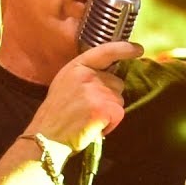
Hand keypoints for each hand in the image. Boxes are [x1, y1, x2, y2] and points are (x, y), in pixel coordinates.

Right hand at [28, 41, 143, 150]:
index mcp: (77, 66)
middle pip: (118, 83)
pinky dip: (110, 123)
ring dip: (110, 111)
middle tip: (89, 108)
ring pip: (119, 99)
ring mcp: (96, 91)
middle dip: (110, 96)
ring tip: (89, 118)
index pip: (106, 51)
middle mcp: (87, 75)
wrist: (47, 135)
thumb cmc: (56, 112)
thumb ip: (85, 74)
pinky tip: (93, 126)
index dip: (124, 49)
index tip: (138, 49)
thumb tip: (109, 73)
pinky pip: (119, 114)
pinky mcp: (103, 108)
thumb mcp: (65, 82)